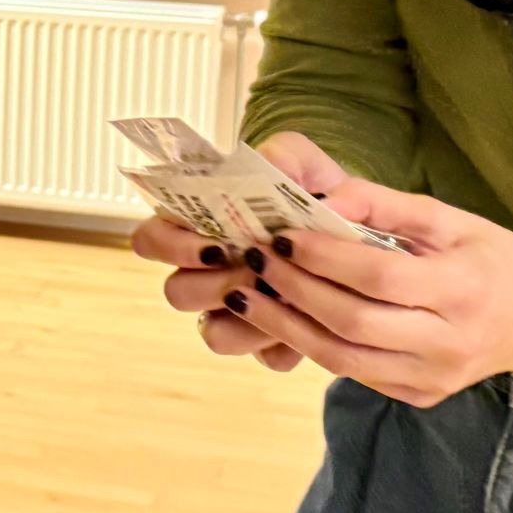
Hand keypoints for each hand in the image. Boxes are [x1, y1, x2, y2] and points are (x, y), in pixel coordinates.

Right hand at [129, 130, 354, 374]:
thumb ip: (284, 154)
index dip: (172, 246)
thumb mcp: (303, 161)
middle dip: (215, 284)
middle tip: (255, 269)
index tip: (215, 244)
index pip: (150, 240)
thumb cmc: (317, 192)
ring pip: (215, 334)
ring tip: (285, 295)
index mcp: (196, 229)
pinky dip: (287, 341)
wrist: (362, 230)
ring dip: (248, 318)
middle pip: (177, 292)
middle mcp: (205, 275)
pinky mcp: (270, 344)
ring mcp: (235, 313)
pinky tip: (310, 317)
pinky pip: (265, 358)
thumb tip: (277, 175)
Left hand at [226, 178, 512, 407]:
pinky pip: (354, 372)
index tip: (280, 234)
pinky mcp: (419, 396)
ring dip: (286, 326)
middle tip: (253, 260)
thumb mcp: (452, 220)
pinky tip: (283, 317)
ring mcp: (433, 378)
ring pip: (342, 359)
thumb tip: (327, 195)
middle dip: (293, 291)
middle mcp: (449, 343)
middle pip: (352, 322)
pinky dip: (312, 345)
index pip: (378, 277)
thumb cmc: (492, 259)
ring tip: (248, 293)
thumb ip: (388, 205)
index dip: (323, 257)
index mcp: (463, 290)